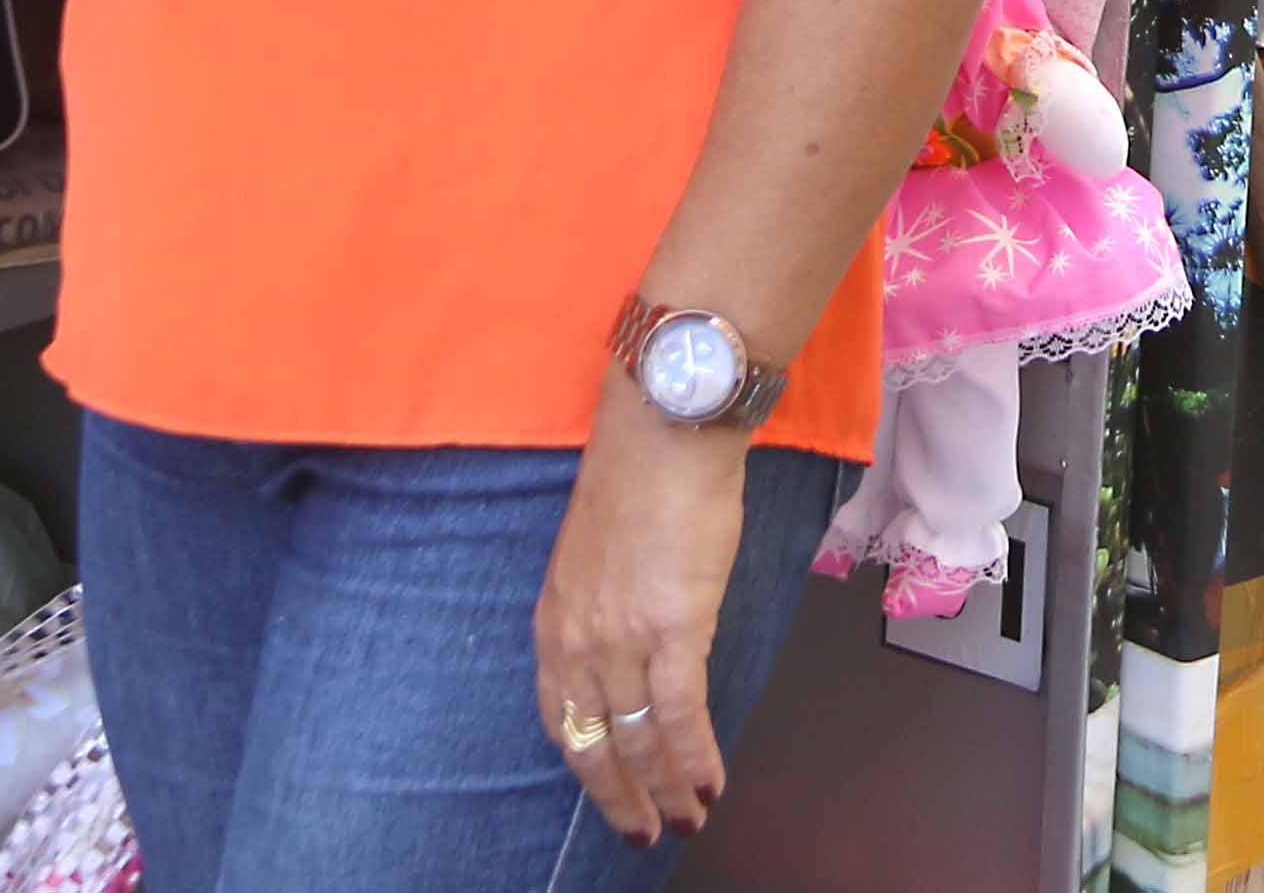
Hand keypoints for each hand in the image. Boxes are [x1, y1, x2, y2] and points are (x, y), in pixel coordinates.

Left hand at [533, 403, 751, 846]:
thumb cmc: (640, 479)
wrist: (666, 431)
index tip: (609, 793)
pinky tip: (709, 785)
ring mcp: (621, 637)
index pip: (560, 717)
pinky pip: (681, 715)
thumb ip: (605, 614)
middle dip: (621, 798)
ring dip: (665, 790)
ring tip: (688, 820)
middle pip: (592, 743)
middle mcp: (577, 638)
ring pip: (638, 739)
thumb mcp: (597, 559)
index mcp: (554, 622)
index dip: (587, 766)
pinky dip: (696, 759)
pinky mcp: (673, 628)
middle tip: (646, 833)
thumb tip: (640, 655)